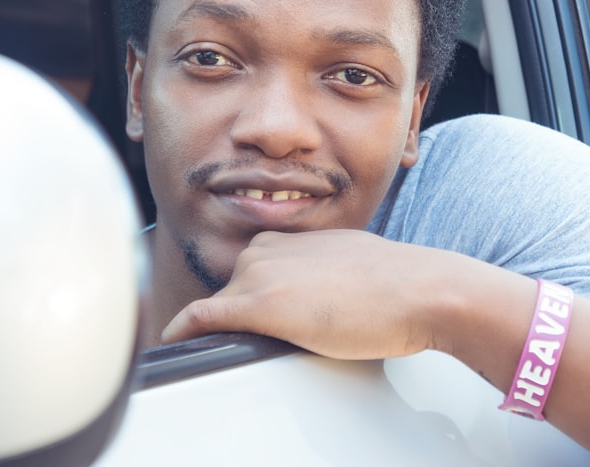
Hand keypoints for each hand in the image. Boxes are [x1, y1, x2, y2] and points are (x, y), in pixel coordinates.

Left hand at [160, 229, 445, 358]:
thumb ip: (328, 275)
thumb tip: (329, 297)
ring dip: (212, 325)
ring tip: (207, 348)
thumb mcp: (354, 266)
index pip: (254, 268)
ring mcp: (260, 274)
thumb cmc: (399, 284)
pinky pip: (200, 316)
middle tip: (234, 340)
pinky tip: (170, 339)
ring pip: (219, 303)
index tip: (238, 312)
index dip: (246, 293)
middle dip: (233, 312)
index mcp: (293, 240)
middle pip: (234, 287)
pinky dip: (181, 328)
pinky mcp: (257, 304)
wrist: (418, 290)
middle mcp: (269, 249)